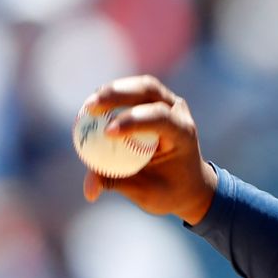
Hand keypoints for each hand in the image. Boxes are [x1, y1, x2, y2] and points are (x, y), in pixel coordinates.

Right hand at [78, 76, 217, 224]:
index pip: (160, 118)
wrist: (188, 183)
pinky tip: (94, 106)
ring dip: (112, 91)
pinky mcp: (156, 101)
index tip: (107, 133)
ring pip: (141, 86)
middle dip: (117, 95)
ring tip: (89, 106)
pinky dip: (112, 95)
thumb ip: (117, 184)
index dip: (133, 121)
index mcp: (184, 134)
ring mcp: (169, 103)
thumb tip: (89, 191)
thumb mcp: (146, 192)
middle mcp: (179, 113)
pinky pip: (133, 91)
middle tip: (90, 109)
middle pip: (149, 90)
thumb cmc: (168, 189)